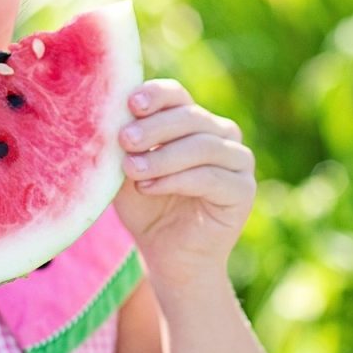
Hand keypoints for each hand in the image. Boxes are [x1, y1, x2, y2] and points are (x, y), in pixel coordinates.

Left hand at [114, 79, 255, 284]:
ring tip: (132, 170)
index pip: (177, 96)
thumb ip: (124, 145)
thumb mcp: (128, 171)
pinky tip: (148, 187)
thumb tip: (109, 115)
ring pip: (202, 146)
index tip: (131, 103)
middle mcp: (221, 134)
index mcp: (193, 121)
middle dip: (154, 128)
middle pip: (190, 117)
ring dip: (163, 157)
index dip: (156, 95)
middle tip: (125, 140)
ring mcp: (238, 160)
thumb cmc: (146, 208)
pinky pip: (211, 177)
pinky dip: (177, 180)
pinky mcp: (244, 189)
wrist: (168, 256)